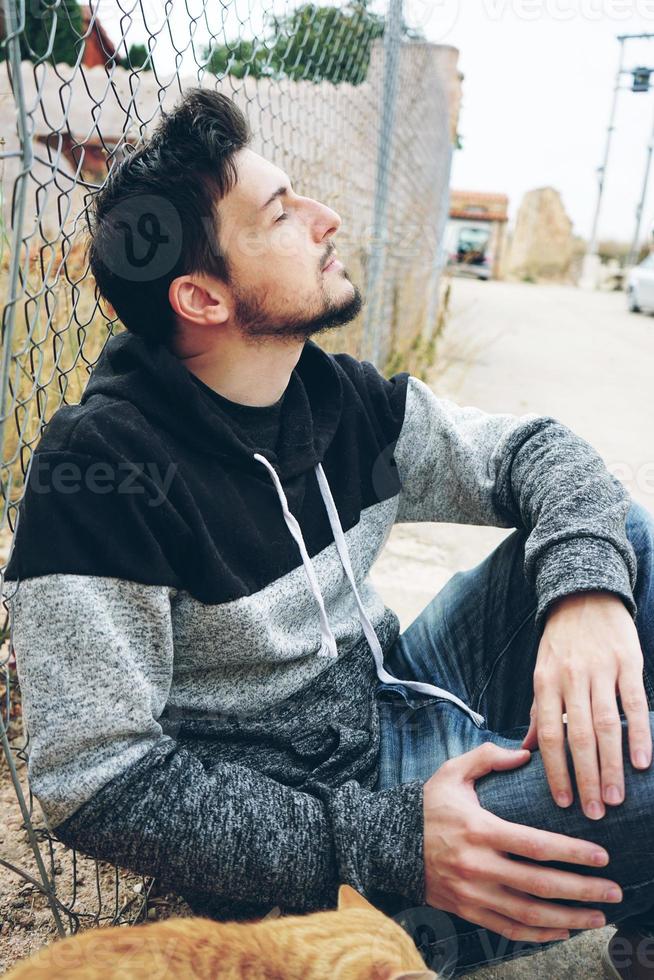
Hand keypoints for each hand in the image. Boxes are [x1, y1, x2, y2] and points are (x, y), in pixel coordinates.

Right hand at [423, 743, 621, 941]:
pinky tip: (562, 931)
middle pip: (539, 885)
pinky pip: (509, 929)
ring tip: (596, 918)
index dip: (572, 852)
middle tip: (613, 892)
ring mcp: (472, 893)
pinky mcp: (467, 910)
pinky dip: (539, 935)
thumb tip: (524, 755)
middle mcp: (478, 866)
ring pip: (528, 914)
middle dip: (582, 890)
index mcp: (478, 830)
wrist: (389, 843)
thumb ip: (487, 758)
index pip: (535, 845)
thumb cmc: (427, 806)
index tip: (602, 856)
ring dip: (568, 919)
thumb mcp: (452, 772)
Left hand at [523, 591, 651, 818]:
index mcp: (546, 682)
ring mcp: (600, 669)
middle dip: (586, 778)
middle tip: (594, 813)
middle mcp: (571, 678)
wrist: (584, 596)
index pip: (550, 734)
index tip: (564, 802)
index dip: (556, 770)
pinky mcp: (627, 662)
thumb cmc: (561, 642)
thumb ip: (539, 712)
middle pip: (578, 736)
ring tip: (616, 798)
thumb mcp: (541, 671)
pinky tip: (642, 762)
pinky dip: (639, 734)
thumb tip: (527, 750)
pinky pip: (634, 703)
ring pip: (607, 724)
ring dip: (612, 765)